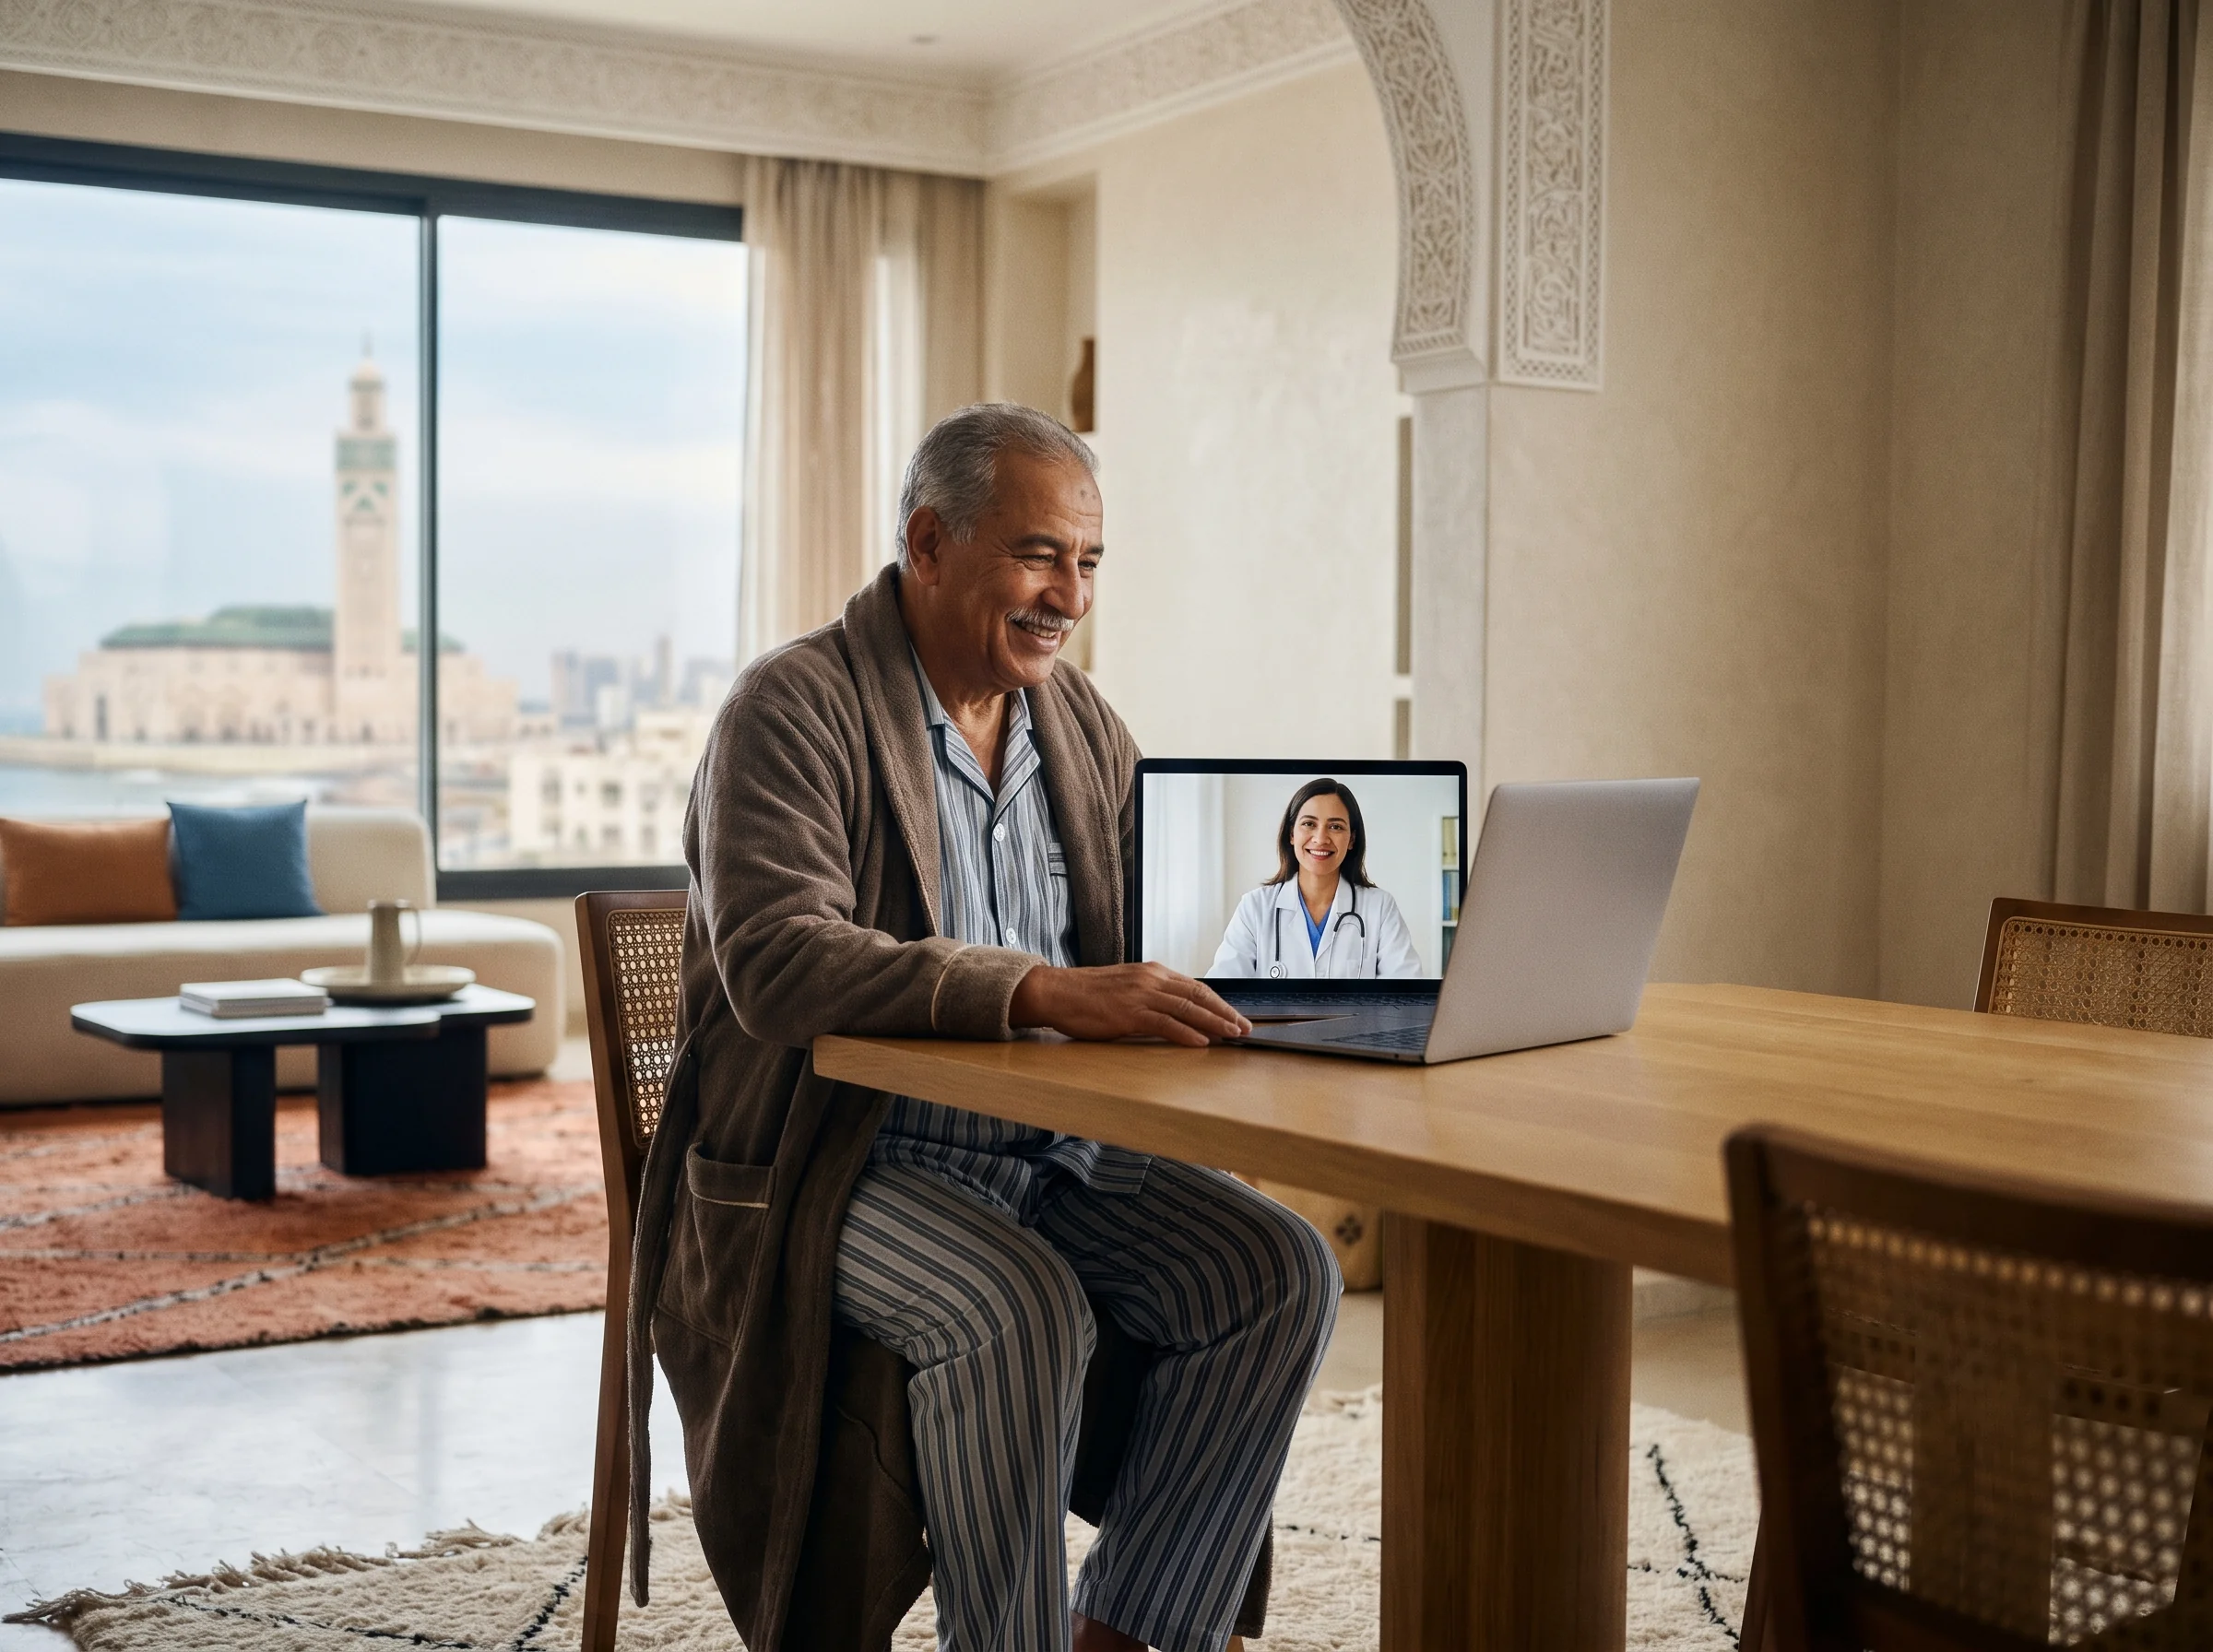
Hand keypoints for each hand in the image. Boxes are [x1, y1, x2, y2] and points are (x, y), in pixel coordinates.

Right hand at [1010, 963, 1250, 1046]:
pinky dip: (1187, 1033)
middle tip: (1245, 1028)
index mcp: (1152, 972)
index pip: (1195, 987)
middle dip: (1225, 1012)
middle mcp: (1151, 979)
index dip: (1219, 1003)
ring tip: (1233, 1035)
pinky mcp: (1129, 1013)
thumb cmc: (1087, 995)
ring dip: (1214, 1023)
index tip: (1235, 1016)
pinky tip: (1202, 1043)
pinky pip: (1165, 1023)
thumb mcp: (1126, 987)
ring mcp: (1141, 995)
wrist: (1057, 992)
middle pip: (1198, 995)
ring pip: (1187, 1008)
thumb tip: (1175, 1012)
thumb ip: (1151, 995)